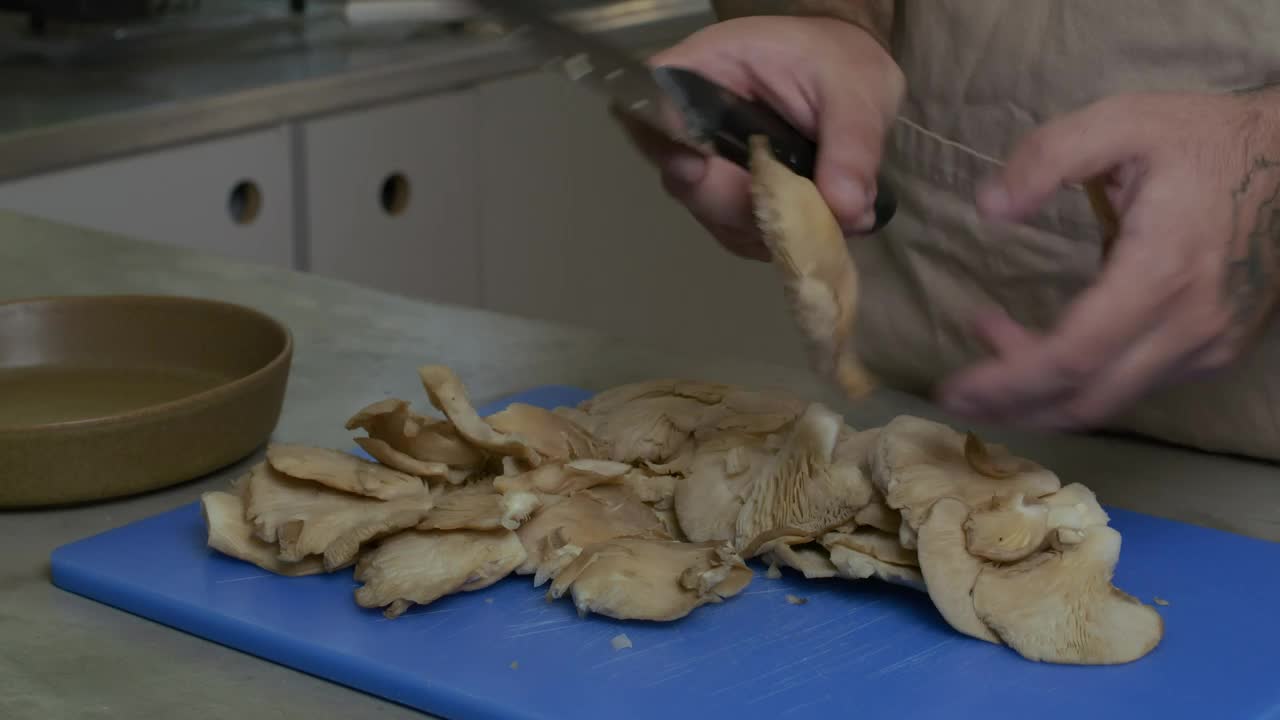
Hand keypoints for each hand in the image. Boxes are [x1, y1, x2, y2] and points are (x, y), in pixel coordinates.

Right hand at [616, 16, 903, 259]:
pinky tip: (812, 226)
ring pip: (713, 215)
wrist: (845, 77)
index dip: (669, 145)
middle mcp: (690, 123)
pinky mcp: (725, 200)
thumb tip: (846, 210)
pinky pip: (738, 233)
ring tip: (824, 215)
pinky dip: (777, 239)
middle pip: (685, 178)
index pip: (659, 108)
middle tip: (802, 207)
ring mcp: (704, 168)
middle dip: (743, 203)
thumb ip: (851, 145)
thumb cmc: (839, 62)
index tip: (696, 169)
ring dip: (768, 227)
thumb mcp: (856, 90)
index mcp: (703, 71)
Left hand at [938, 92, 1279, 428]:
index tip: (953, 388)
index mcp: (1162, 271)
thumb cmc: (1200, 139)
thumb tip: (990, 208)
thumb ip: (1049, 156)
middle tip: (955, 397)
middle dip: (1012, 407)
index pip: (1073, 356)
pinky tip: (1043, 353)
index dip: (1007, 381)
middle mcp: (1189, 324)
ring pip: (1110, 402)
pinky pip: (1135, 386)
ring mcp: (1208, 345)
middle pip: (1086, 398)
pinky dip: (1081, 384)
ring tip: (988, 368)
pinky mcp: (1214, 350)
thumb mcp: (1122, 120)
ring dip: (1041, 396)